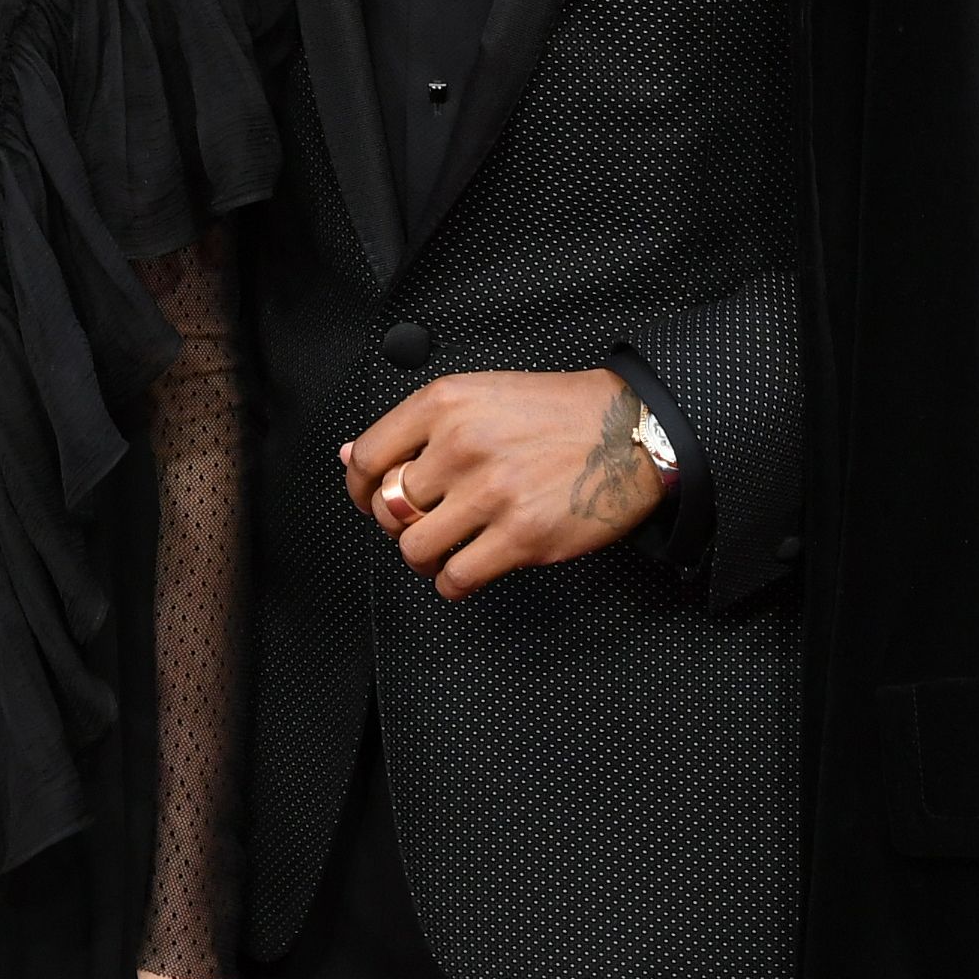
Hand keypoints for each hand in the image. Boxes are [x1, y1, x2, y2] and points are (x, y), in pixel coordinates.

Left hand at [342, 366, 667, 599]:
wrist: (627, 430)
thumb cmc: (556, 413)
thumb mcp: (477, 395)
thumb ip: (414, 427)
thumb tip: (351, 456)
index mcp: (444, 404)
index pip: (366, 457)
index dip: (359, 487)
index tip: (368, 497)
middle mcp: (461, 445)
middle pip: (387, 506)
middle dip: (396, 523)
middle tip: (419, 522)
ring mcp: (490, 493)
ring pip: (414, 547)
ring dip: (421, 557)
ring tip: (441, 549)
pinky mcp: (521, 536)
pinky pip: (457, 578)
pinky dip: (451, 583)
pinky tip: (464, 570)